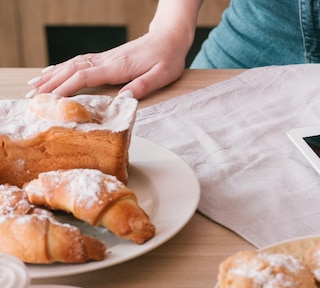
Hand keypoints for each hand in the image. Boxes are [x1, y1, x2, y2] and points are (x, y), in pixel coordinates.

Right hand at [26, 31, 188, 99]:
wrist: (169, 38)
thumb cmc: (167, 58)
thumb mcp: (162, 75)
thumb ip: (143, 85)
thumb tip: (125, 98)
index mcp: (118, 66)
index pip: (85, 76)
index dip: (66, 87)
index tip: (51, 99)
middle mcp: (107, 60)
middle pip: (72, 70)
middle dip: (51, 84)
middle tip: (33, 97)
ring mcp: (105, 58)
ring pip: (72, 65)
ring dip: (52, 75)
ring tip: (34, 86)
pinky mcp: (106, 58)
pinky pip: (78, 62)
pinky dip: (62, 67)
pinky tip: (52, 72)